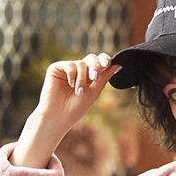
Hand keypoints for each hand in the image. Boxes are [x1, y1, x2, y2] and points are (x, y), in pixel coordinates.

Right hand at [11, 53, 121, 168]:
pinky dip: (72, 75)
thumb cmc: (75, 109)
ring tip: (78, 92)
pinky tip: (70, 85)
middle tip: (94, 77)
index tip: (108, 64)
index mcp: (89, 78)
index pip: (99, 63)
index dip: (105, 60)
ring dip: (82, 79)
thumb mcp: (93, 93)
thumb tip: (118, 65)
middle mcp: (79, 72)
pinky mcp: (56, 69)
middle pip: (91, 59)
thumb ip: (104, 78)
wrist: (58, 117)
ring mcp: (68, 69)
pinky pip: (70, 65)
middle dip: (95, 67)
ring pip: (81, 64)